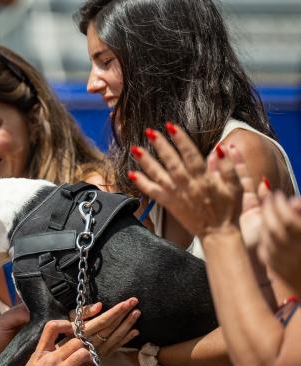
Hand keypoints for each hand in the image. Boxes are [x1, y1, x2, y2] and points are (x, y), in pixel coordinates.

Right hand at [8, 320, 95, 365]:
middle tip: (87, 353)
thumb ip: (43, 357)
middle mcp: (50, 360)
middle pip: (76, 341)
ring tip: (91, 365)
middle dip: (84, 346)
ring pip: (84, 353)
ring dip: (91, 359)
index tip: (73, 329)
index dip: (66, 324)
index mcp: (40, 354)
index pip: (51, 327)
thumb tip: (55, 350)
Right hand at [69, 298, 139, 355]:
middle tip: (134, 301)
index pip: (103, 321)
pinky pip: (117, 347)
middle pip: (112, 327)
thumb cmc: (66, 334)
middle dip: (124, 314)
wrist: (65, 357)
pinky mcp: (103, 357)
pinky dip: (127, 339)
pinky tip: (135, 331)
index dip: (115, 311)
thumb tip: (99, 306)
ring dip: (128, 324)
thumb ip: (83, 313)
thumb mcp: (69, 320)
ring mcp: (99, 351)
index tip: (126, 302)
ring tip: (137, 313)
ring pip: (116, 337)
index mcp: (83, 332)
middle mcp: (92, 342)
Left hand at [130, 124, 243, 238]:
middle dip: (160, 147)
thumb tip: (224, 147)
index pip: (191, 155)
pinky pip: (153, 193)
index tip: (171, 127)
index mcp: (205, 179)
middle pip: (172, 162)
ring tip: (135, 149)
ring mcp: (177, 196)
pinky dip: (142, 183)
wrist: (219, 234)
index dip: (181, 140)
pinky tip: (132, 173)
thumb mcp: (236, 186)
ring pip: (159, 176)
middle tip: (150, 132)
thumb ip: (230, 166)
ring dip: (147, 162)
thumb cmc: (229, 209)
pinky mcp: (170, 205)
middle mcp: (188, 186)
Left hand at [259, 192, 300, 289]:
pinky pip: (265, 249)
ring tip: (268, 210)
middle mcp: (297, 254)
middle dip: (269, 209)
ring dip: (265, 221)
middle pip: (274, 228)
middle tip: (270, 198)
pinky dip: (265, 236)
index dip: (280, 205)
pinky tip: (268, 228)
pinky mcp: (278, 270)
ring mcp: (286, 263)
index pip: (289, 221)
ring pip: (267, 238)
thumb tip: (294, 202)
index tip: (277, 194)